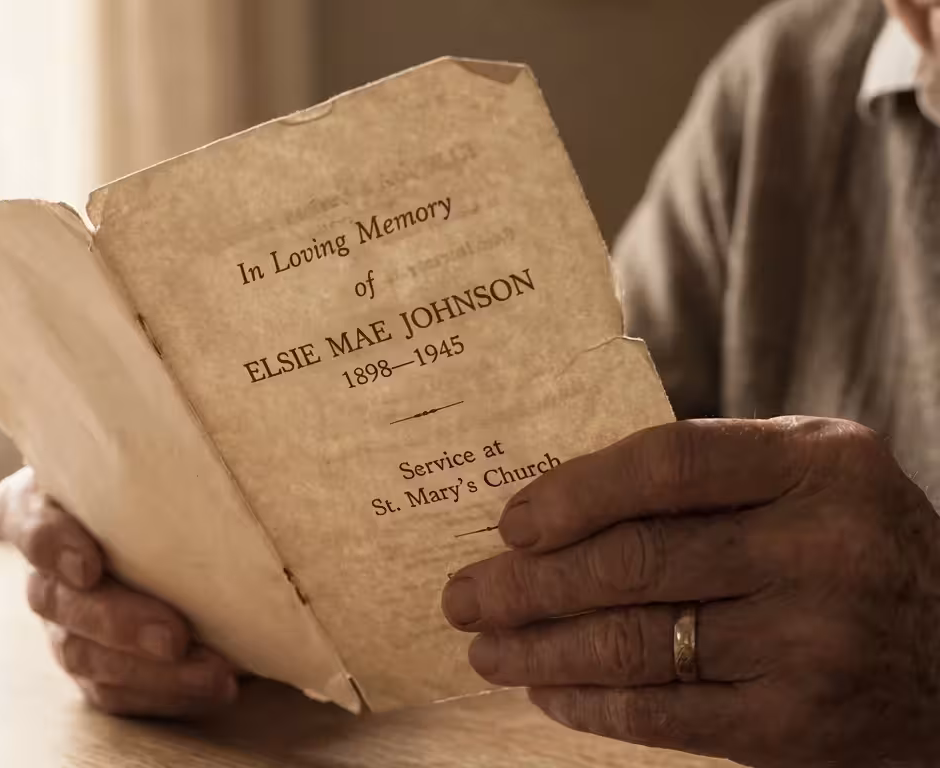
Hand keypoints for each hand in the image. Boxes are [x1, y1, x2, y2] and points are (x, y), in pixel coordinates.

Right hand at [0, 467, 238, 717]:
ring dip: (148, 672)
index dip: (47, 542)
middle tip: (175, 635)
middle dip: (117, 622)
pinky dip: (163, 696)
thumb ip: (171, 448)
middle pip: (55, 599)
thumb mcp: (169, 454)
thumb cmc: (178, 479)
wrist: (203, 530)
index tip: (89, 564)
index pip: (19, 515)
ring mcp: (64, 622)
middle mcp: (47, 566)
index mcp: (47, 499)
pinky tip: (211, 688)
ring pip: (83, 655)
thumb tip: (231, 434)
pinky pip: (113, 693)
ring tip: (215, 674)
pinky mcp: (96, 667)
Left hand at [442, 417, 939, 766]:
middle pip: (634, 560)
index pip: (668, 465)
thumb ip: (711, 476)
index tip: (510, 523)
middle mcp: (821, 548)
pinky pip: (661, 714)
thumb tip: (554, 500)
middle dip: (527, 583)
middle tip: (463, 596)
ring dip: (539, 648)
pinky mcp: (798, 724)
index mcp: (819, 464)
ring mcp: (812, 641)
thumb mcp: (812, 480)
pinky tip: (546, 689)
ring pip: (635, 642)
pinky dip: (588, 703)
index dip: (574, 492)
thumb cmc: (857, 551)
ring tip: (485, 647)